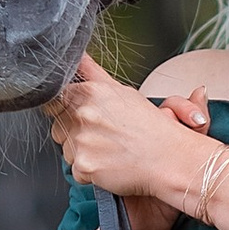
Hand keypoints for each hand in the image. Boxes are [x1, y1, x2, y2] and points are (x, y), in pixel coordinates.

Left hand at [44, 54, 209, 204]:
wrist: (171, 159)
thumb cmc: (152, 128)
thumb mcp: (124, 92)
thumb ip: (94, 73)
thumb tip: (78, 56)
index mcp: (91, 92)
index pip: (58, 99)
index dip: (70, 111)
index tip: (87, 119)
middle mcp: (84, 114)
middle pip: (59, 126)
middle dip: (75, 133)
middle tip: (103, 137)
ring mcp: (82, 140)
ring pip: (67, 150)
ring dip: (82, 154)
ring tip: (110, 151)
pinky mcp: (85, 165)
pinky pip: (77, 171)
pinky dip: (91, 173)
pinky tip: (110, 165)